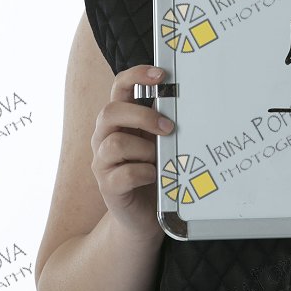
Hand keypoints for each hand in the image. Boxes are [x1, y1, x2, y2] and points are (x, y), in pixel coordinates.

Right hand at [91, 65, 173, 241]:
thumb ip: (164, 120)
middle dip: (142, 116)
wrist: (144, 215)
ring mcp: (102, 162)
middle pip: (110, 112)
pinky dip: (143, 173)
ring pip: (114, 144)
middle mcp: (104, 137)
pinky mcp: (107, 186)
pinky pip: (122, 174)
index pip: (119, 87)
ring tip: (160, 159)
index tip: (161, 75)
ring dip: (144, 149)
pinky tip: (155, 176)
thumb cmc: (155, 171)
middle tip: (169, 127)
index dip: (136, 76)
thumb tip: (188, 97)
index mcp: (120, 120)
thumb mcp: (161, 141)